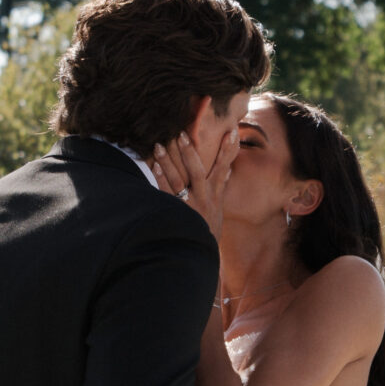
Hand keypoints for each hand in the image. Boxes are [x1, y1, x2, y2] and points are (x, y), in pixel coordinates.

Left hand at [152, 125, 235, 240]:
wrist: (200, 253)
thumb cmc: (208, 228)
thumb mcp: (219, 208)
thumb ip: (221, 187)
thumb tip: (227, 170)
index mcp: (216, 195)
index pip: (224, 168)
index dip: (228, 150)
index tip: (230, 132)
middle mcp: (204, 199)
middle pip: (197, 171)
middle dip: (189, 152)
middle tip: (181, 134)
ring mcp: (189, 206)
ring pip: (178, 180)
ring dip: (168, 162)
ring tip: (159, 146)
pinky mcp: (176, 213)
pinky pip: (166, 194)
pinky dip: (160, 180)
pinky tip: (154, 167)